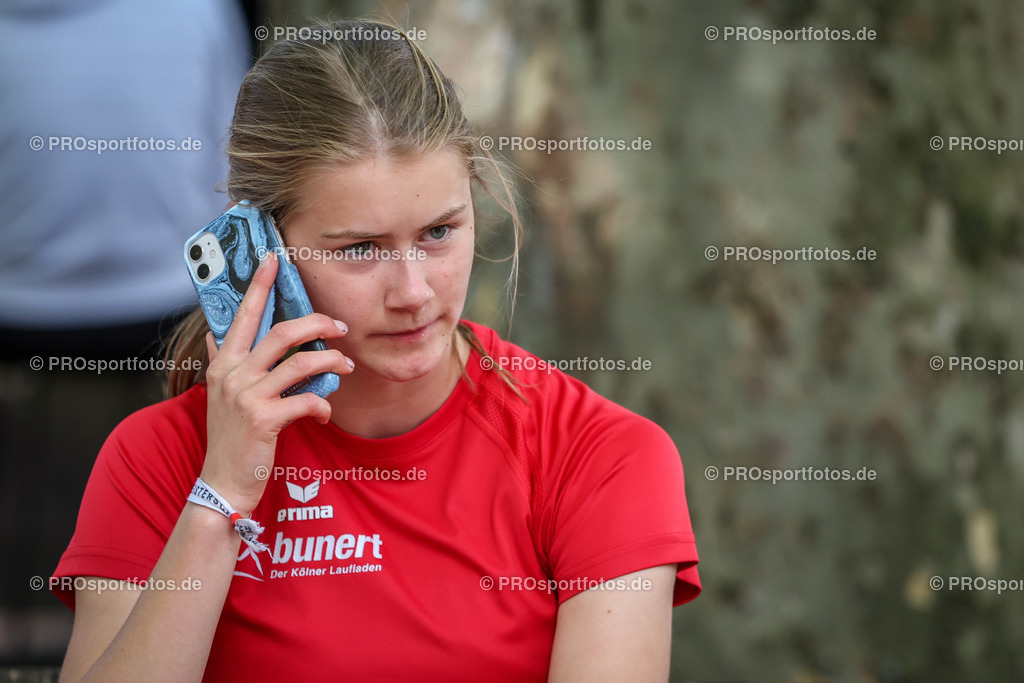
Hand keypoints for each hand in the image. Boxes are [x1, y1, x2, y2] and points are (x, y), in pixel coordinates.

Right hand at [198, 253, 352, 514]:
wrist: (223, 484)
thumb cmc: (231, 439)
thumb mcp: (220, 396)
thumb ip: (221, 363)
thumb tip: (216, 335)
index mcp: (224, 364)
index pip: (243, 315)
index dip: (259, 285)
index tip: (273, 257)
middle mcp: (232, 375)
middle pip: (282, 332)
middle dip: (318, 324)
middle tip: (340, 327)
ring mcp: (247, 396)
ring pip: (301, 363)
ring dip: (332, 362)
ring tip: (347, 366)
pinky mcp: (264, 419)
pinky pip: (307, 400)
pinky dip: (323, 405)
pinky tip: (324, 414)